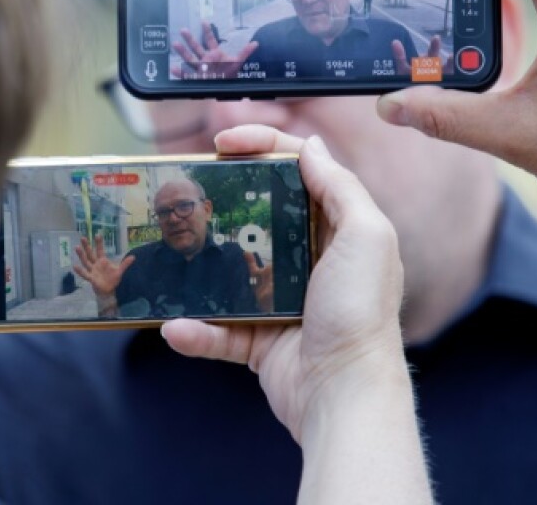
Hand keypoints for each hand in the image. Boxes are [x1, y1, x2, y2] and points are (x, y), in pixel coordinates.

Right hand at [73, 236, 134, 308]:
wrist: (109, 290)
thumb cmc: (113, 279)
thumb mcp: (120, 271)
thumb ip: (125, 264)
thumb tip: (134, 256)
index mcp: (102, 260)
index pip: (100, 250)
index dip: (99, 243)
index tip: (97, 234)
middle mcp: (96, 264)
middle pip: (90, 254)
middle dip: (86, 246)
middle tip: (83, 237)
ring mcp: (92, 270)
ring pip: (86, 261)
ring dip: (81, 255)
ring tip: (77, 247)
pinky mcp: (91, 278)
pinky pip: (85, 274)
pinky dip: (80, 271)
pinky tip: (75, 266)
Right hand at [162, 125, 405, 440]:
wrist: (344, 395)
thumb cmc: (361, 314)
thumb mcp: (367, 237)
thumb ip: (341, 188)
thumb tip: (310, 146)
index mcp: (338, 230)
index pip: (297, 171)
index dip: (262, 146)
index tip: (224, 141)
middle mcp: (309, 261)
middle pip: (257, 214)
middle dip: (221, 198)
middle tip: (186, 186)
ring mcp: (280, 301)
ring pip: (227, 271)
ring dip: (196, 266)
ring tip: (169, 251)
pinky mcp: (258, 340)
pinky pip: (217, 329)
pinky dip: (195, 330)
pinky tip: (176, 326)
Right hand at [171, 21, 258, 78]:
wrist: (225, 87)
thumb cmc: (230, 74)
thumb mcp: (238, 62)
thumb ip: (245, 52)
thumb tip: (256, 43)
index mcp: (214, 53)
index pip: (210, 40)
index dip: (207, 31)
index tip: (204, 21)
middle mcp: (205, 59)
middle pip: (196, 47)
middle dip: (190, 39)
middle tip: (183, 29)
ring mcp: (200, 68)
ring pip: (190, 59)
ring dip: (183, 52)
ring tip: (175, 44)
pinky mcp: (196, 78)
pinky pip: (187, 75)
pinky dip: (180, 73)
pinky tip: (173, 69)